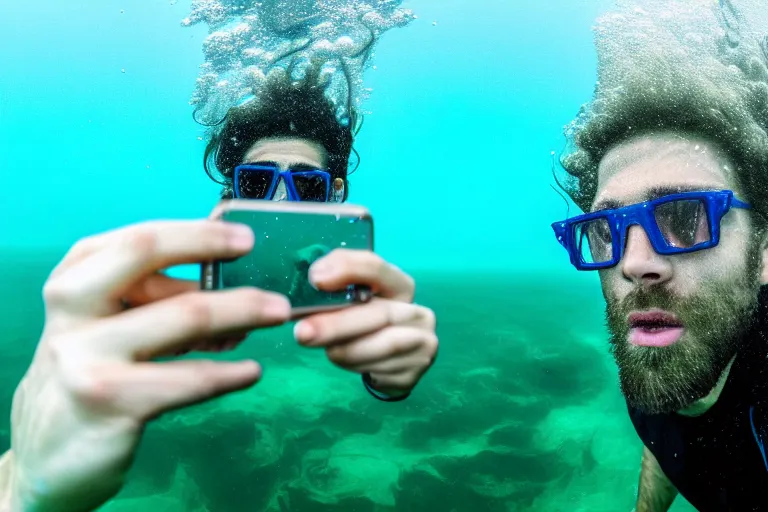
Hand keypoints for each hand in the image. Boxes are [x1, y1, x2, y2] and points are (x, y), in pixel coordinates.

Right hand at [9, 220, 290, 511]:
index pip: (137, 239)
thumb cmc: (91, 376)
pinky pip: (190, 378)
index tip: (243, 238)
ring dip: (242, 310)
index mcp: (74, 281)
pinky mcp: (110, 401)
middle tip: (258, 256)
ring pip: (184, 316)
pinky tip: (251, 371)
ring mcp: (86, 355)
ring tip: (277, 313)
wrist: (48, 456)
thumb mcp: (108, 328)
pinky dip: (230, 373)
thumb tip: (222, 275)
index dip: (194, 232)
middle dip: (210, 246)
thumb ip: (152, 300)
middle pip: (147, 254)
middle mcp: (72, 308)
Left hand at [294, 250, 437, 395]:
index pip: (376, 268)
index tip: (316, 280)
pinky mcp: (415, 372)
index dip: (347, 270)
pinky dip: (356, 366)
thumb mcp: (348, 299)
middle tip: (303, 333)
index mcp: (400, 286)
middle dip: (337, 324)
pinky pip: (381, 369)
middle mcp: (419, 312)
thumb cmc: (362, 321)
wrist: (385, 361)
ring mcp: (423, 343)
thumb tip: (317, 278)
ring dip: (346, 350)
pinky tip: (347, 362)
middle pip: (379, 313)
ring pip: (381, 345)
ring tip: (327, 351)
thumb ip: (334, 284)